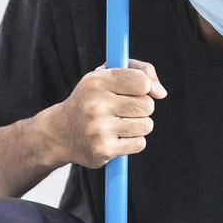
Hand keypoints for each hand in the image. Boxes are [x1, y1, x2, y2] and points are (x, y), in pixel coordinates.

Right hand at [42, 58, 166, 168]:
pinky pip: (139, 143)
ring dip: (139, 126)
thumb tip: (161, 93)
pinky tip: (117, 138)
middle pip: (147, 105)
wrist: (60, 133)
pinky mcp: (104, 150)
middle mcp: (96, 104)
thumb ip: (140, 72)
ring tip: (120, 124)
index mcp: (97, 82)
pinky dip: (133, 141)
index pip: (141, 81)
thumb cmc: (91, 100)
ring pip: (146, 125)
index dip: (146, 87)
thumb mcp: (106, 76)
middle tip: (126, 110)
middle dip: (143, 108)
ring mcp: (99, 129)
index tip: (138, 91)